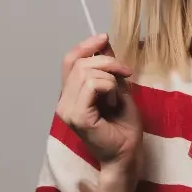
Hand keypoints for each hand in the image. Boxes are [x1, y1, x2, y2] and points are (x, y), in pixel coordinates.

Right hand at [56, 33, 143, 178]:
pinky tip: (114, 102)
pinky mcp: (77, 117)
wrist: (128, 152)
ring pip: (86, 72)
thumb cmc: (124, 126)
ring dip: (110, 78)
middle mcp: (63, 101)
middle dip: (107, 61)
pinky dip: (109, 87)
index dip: (85, 45)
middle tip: (126, 73)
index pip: (69, 60)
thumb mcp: (118, 87)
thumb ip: (107, 67)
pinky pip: (93, 85)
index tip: (104, 38)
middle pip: (79, 63)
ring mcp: (67, 110)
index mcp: (70, 94)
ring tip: (117, 96)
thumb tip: (103, 41)